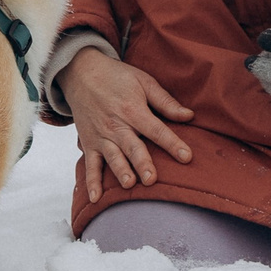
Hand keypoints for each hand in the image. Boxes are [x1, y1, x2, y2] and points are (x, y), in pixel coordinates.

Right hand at [63, 45, 195, 205]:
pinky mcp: (89, 143)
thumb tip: (189, 116)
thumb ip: (165, 101)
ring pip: (112, 156)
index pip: (156, 129)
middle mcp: (116, 125)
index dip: (172, 143)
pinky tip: (96, 198)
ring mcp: (101, 136)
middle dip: (142, 163)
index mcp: (133, 109)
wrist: (81, 72)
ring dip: (120, 171)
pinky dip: (91, 182)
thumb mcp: (143, 81)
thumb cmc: (116, 77)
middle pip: (132, 146)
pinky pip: (90, 164)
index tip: (187, 157)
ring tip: (129, 184)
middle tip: (151, 179)